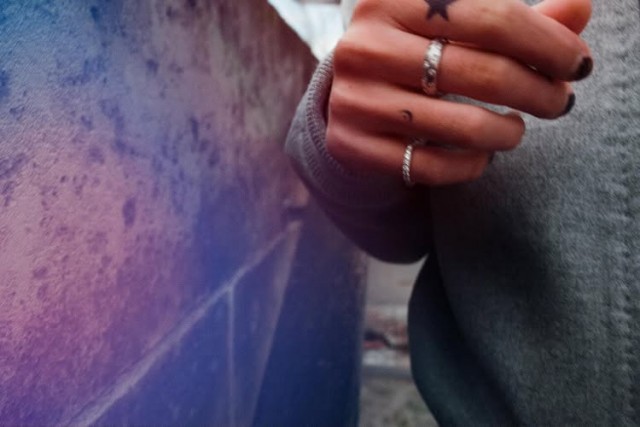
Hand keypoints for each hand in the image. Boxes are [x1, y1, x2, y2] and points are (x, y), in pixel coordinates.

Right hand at [326, 0, 592, 185]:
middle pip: (481, 73)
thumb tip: (579, 8)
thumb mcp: (453, 25)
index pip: (492, 18)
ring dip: (508, 132)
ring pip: (461, 126)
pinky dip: (470, 165)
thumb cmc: (411, 52)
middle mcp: (364, 47)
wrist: (346, 92)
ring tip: (516, 129)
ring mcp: (355, 100)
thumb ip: (513, 19)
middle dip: (539, 92)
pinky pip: (429, 166)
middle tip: (560, 101)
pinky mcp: (352, 145)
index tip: (577, 65)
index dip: (548, 44)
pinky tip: (481, 154)